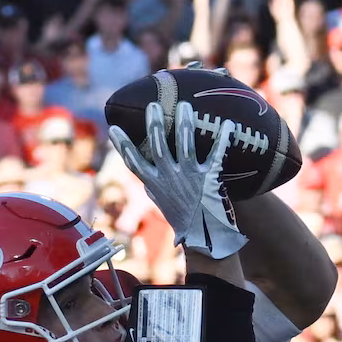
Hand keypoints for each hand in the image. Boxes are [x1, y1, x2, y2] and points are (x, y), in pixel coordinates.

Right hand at [107, 98, 246, 258]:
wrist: (205, 237)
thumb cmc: (183, 219)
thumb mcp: (162, 204)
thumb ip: (154, 189)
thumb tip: (145, 182)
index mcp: (155, 184)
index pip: (134, 163)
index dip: (123, 146)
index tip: (113, 128)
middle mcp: (169, 179)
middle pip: (158, 147)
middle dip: (154, 125)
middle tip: (153, 104)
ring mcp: (189, 178)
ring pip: (185, 146)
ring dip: (184, 124)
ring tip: (184, 105)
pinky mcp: (209, 180)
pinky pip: (216, 155)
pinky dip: (223, 139)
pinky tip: (229, 124)